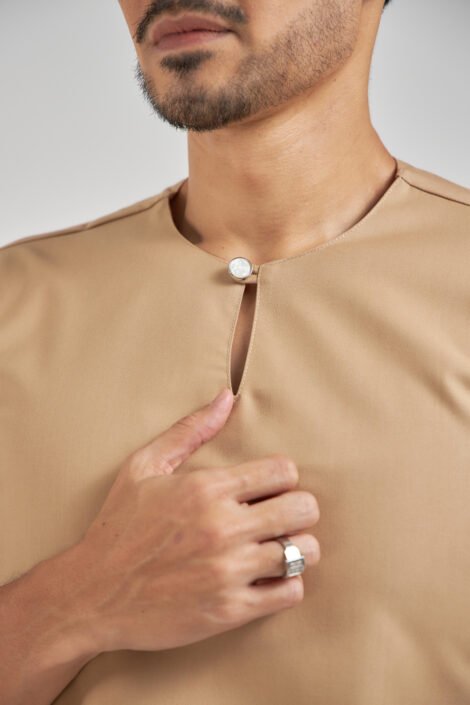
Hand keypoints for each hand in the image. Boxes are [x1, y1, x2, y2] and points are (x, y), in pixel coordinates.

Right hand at [72, 388, 320, 652]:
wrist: (91, 596)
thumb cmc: (118, 528)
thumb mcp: (143, 467)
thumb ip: (189, 430)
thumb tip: (227, 397)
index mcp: (206, 489)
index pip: (284, 471)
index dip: (282, 476)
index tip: (269, 487)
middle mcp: (223, 528)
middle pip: (303, 509)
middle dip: (298, 508)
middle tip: (281, 516)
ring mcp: (228, 571)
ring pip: (303, 552)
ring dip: (297, 547)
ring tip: (277, 546)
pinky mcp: (229, 610)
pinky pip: (290, 592)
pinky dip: (287, 584)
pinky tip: (268, 578)